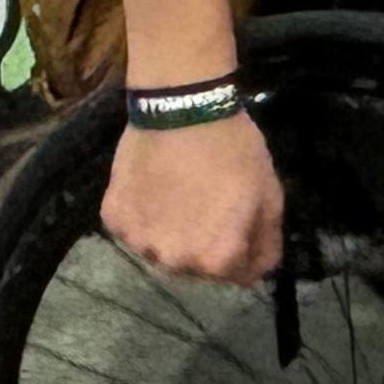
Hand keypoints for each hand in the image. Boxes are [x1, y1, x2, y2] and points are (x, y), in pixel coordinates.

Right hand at [100, 112, 285, 282]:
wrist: (183, 107)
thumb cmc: (233, 150)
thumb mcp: (269, 195)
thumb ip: (266, 242)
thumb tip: (258, 275)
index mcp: (217, 259)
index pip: (239, 275)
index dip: (243, 247)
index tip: (240, 220)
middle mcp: (175, 262)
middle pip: (197, 266)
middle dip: (206, 244)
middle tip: (208, 204)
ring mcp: (139, 242)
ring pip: (162, 250)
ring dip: (172, 234)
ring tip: (179, 195)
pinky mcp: (114, 220)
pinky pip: (133, 229)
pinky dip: (143, 216)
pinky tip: (154, 187)